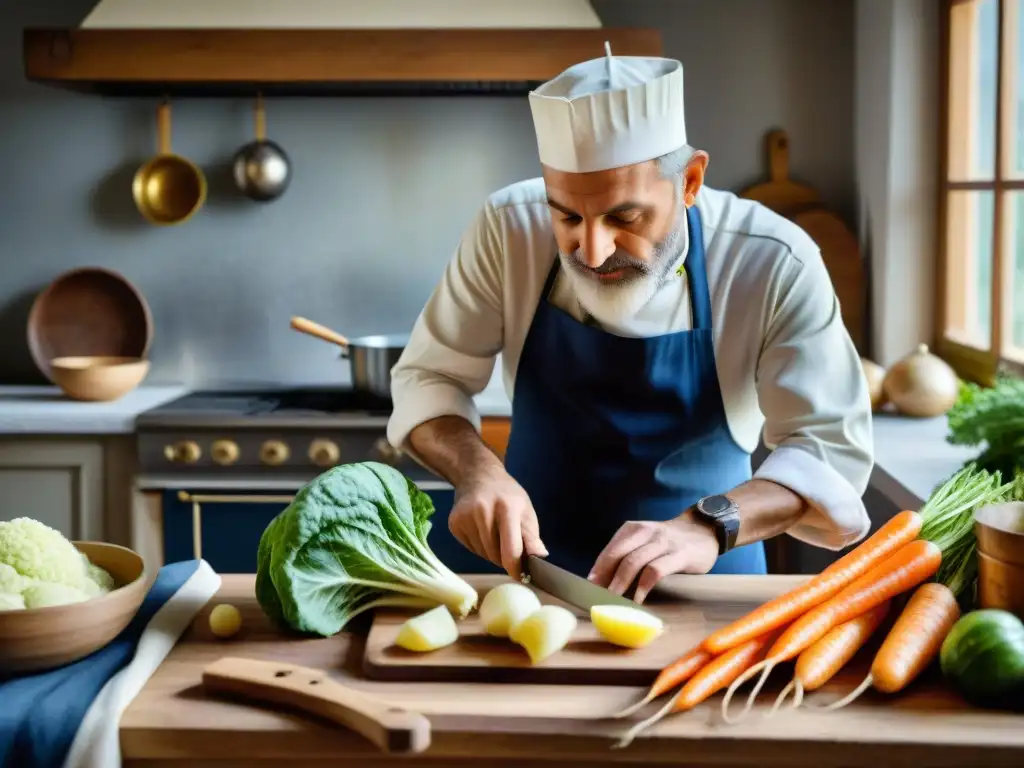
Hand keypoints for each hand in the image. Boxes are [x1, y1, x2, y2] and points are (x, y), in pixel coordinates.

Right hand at [448, 466, 546, 579]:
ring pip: (482, 554)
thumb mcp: (525, 510)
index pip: (510, 549)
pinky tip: (481, 530)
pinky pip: (470, 548)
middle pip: (495, 554)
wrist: (478, 475)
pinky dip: (479, 546)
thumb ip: (531, 536)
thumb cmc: (507, 495)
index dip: (516, 567)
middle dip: (504, 557)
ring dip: (491, 552)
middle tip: (509, 545)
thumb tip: (540, 557)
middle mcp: (483, 511)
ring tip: (494, 533)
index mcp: (506, 508)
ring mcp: (465, 517)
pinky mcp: (454, 523)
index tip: (520, 576)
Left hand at [588, 512, 718, 602]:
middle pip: (618, 555)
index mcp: (633, 529)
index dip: (598, 570)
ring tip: (613, 601)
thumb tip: (604, 581)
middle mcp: (646, 532)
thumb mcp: (646, 541)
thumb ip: (628, 554)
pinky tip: (638, 600)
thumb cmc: (669, 542)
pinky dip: (643, 586)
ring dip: (621, 584)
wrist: (705, 530)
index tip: (589, 588)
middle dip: (605, 578)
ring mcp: (663, 542)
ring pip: (634, 562)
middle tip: (597, 598)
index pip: (610, 550)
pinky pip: (655, 570)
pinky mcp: (679, 555)